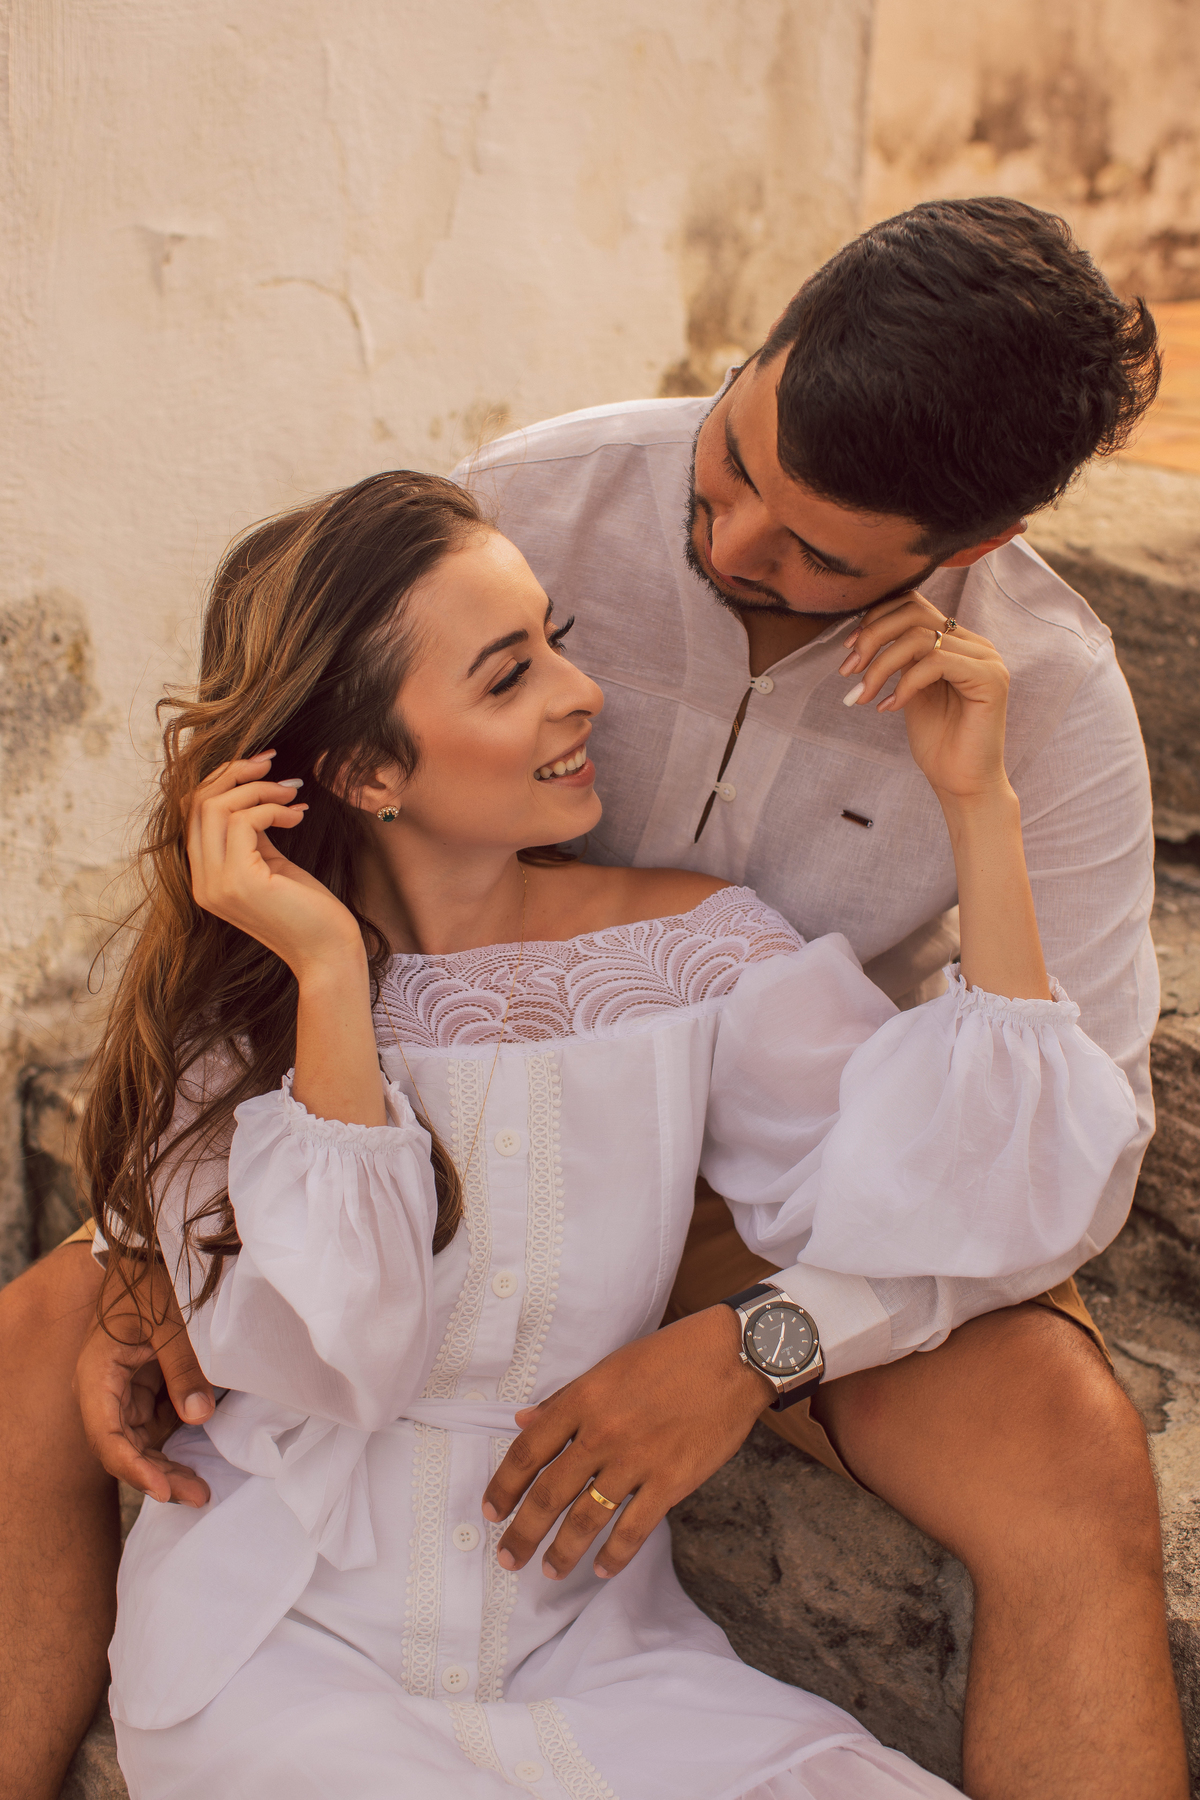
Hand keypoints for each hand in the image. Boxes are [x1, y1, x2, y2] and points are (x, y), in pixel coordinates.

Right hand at [74, 1262, 216, 1505]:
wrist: (148, 1260)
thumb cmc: (151, 1284)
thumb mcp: (170, 1322)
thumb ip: (183, 1366)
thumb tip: (199, 1416)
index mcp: (97, 1376)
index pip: (107, 1436)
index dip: (133, 1467)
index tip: (161, 1488)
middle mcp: (103, 1394)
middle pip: (124, 1449)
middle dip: (157, 1477)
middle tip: (197, 1496)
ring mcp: (123, 1397)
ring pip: (139, 1447)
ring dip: (167, 1469)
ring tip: (201, 1491)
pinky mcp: (144, 1394)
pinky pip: (155, 1431)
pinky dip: (173, 1449)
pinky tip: (198, 1466)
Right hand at [186, 751, 362, 979]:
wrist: (328, 954)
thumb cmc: (308, 910)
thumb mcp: (271, 864)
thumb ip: (251, 836)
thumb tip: (252, 796)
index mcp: (205, 879)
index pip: (193, 814)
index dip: (223, 780)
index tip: (261, 765)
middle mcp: (202, 883)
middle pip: (197, 804)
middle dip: (236, 774)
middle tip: (274, 764)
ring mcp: (215, 884)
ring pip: (216, 807)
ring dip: (259, 790)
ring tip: (293, 794)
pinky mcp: (240, 882)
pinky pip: (243, 821)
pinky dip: (272, 809)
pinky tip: (298, 816)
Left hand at [481, 1306, 771, 1580]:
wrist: (734, 1357)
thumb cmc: (671, 1355)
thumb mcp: (610, 1367)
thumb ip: (565, 1398)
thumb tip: (525, 1421)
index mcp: (583, 1400)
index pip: (527, 1451)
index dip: (504, 1485)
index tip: (491, 1512)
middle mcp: (602, 1433)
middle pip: (549, 1494)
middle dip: (523, 1532)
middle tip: (508, 1558)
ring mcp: (637, 1461)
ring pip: (586, 1519)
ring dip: (563, 1551)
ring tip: (549, 1570)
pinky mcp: (671, 1482)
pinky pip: (633, 1529)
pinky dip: (614, 1555)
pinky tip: (601, 1569)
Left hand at [839, 594, 1011, 802]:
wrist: (962, 784)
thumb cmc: (937, 741)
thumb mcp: (909, 689)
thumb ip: (900, 658)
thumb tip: (864, 634)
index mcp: (957, 642)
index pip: (914, 605)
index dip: (876, 619)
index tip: (849, 649)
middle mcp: (976, 644)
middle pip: (915, 612)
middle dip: (873, 637)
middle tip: (848, 670)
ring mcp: (986, 659)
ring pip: (920, 638)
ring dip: (881, 666)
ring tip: (862, 695)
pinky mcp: (990, 679)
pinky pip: (936, 663)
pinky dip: (904, 684)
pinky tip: (889, 708)